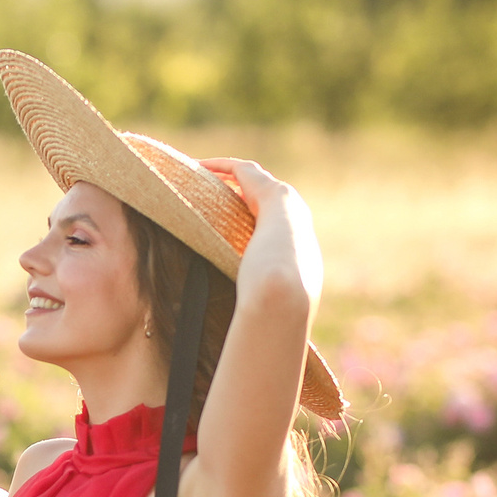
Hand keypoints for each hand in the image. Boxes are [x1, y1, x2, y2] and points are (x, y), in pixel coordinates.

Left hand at [198, 157, 321, 305]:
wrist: (285, 300)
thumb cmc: (269, 313)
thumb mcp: (257, 310)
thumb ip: (247, 310)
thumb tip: (231, 330)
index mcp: (296, 256)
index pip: (270, 230)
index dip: (245, 222)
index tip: (220, 222)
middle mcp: (297, 228)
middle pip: (264, 199)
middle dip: (236, 194)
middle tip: (208, 193)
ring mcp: (291, 209)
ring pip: (255, 182)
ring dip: (228, 176)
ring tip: (201, 174)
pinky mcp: (275, 196)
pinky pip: (244, 172)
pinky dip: (222, 167)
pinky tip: (200, 166)